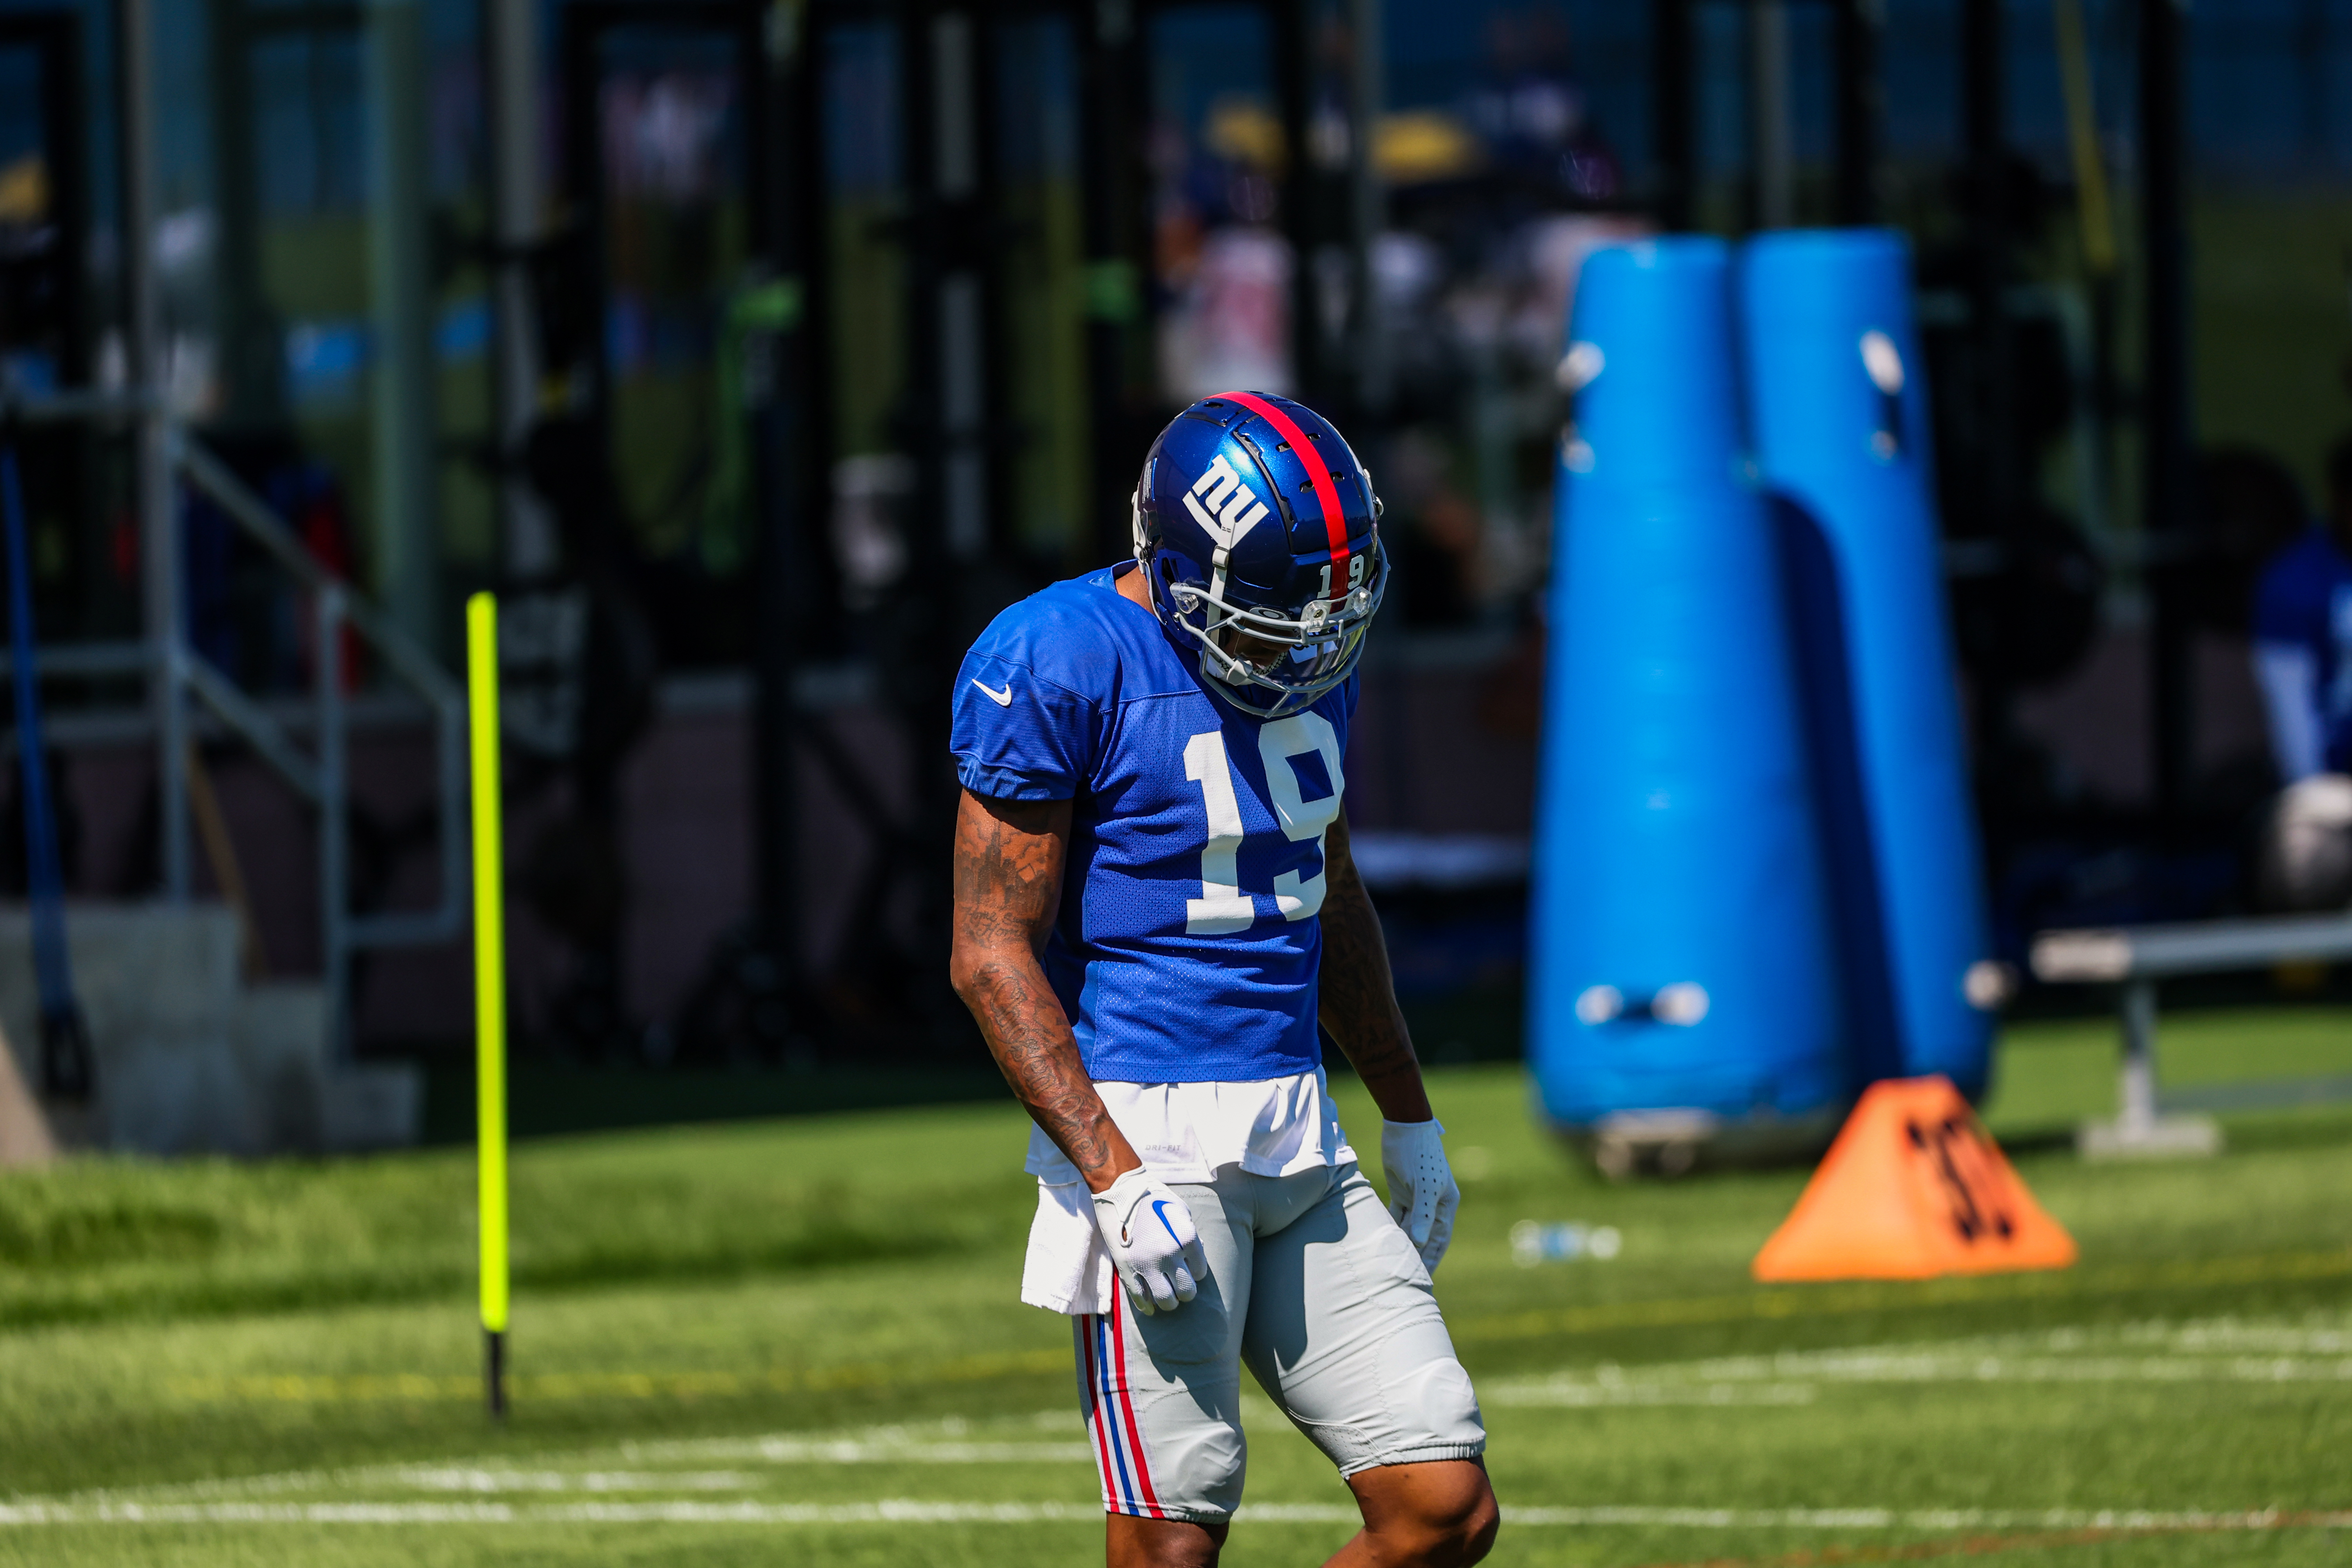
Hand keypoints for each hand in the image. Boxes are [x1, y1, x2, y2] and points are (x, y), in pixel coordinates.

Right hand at [1092, 1167, 1207, 1314]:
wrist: (1122, 1190)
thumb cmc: (1154, 1198)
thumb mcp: (1181, 1211)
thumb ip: (1190, 1236)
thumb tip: (1195, 1257)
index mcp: (1186, 1238)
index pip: (1200, 1272)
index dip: (1196, 1271)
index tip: (1189, 1267)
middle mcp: (1169, 1254)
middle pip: (1186, 1291)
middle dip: (1186, 1291)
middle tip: (1181, 1286)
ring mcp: (1147, 1263)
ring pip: (1165, 1300)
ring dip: (1169, 1301)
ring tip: (1168, 1295)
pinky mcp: (1127, 1268)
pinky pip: (1140, 1297)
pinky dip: (1147, 1306)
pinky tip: (1151, 1308)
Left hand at [1381, 1119, 1459, 1273]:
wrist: (1403, 1125)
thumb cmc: (1419, 1154)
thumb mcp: (1422, 1185)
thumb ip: (1423, 1214)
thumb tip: (1422, 1242)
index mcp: (1446, 1204)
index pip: (1440, 1239)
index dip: (1432, 1259)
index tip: (1424, 1279)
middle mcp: (1433, 1204)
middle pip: (1425, 1237)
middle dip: (1417, 1256)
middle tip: (1404, 1278)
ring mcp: (1416, 1198)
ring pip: (1410, 1228)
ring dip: (1403, 1243)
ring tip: (1391, 1264)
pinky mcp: (1402, 1191)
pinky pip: (1397, 1216)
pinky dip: (1391, 1228)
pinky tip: (1382, 1242)